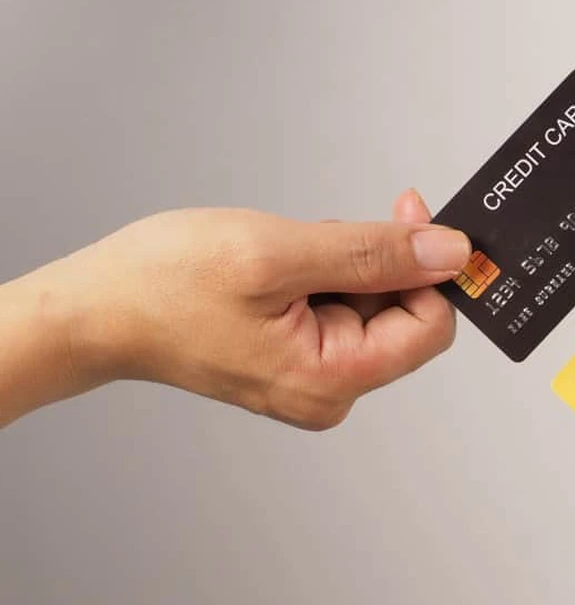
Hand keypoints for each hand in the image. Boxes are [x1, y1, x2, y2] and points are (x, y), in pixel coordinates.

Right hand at [18, 190, 468, 428]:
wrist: (95, 309)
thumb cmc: (164, 287)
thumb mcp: (278, 253)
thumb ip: (374, 253)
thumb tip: (449, 253)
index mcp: (333, 379)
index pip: (432, 325)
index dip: (430, 266)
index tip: (413, 214)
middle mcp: (330, 390)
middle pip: (405, 313)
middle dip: (375, 261)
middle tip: (318, 237)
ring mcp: (314, 376)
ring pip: (372, 303)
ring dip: (343, 263)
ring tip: (283, 255)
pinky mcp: (298, 356)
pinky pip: (340, 306)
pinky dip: (322, 273)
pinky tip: (280, 266)